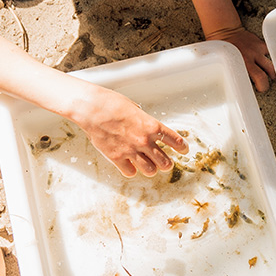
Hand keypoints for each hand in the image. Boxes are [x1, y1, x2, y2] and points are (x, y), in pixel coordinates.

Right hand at [65, 85, 186, 177]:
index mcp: (151, 126)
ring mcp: (130, 150)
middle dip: (166, 163)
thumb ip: (144, 121)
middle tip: (164, 162)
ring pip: (150, 170)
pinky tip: (129, 164)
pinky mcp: (116, 158)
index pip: (175, 141)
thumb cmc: (111, 103)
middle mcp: (144, 140)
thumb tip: (147, 127)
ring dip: (151, 168)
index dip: (182, 147)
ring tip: (147, 165)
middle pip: (165, 162)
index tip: (184, 150)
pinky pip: (130, 172)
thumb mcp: (135, 109)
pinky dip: (131, 170)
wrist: (91, 108)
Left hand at [207, 24, 274, 91]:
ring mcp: (257, 49)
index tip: (260, 89)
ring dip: (271, 71)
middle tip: (265, 85)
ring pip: (271, 62)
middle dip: (268, 80)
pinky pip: (268, 52)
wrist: (224, 30)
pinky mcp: (260, 43)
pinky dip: (266, 57)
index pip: (260, 78)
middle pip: (269, 71)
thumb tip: (237, 83)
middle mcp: (252, 56)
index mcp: (242, 63)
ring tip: (269, 75)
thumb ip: (234, 72)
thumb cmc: (222, 47)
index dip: (262, 86)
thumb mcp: (226, 63)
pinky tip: (263, 61)